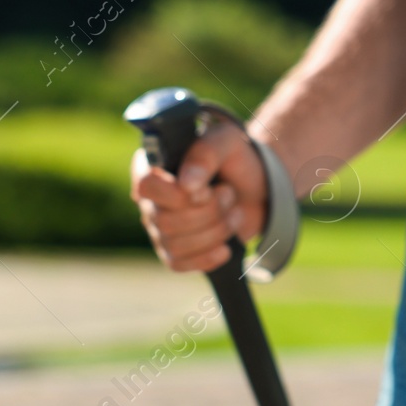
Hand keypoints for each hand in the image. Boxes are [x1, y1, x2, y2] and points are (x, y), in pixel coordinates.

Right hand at [130, 122, 267, 272]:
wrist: (260, 186)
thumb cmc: (237, 157)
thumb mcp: (227, 141)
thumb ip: (205, 154)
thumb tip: (185, 184)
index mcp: (153, 165)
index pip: (146, 186)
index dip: (177, 195)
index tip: (206, 189)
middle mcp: (150, 198)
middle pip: (164, 221)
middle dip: (209, 212)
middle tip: (230, 194)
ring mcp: (160, 226)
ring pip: (174, 245)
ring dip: (215, 231)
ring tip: (234, 212)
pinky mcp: (176, 249)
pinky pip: (177, 264)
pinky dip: (207, 258)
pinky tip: (226, 247)